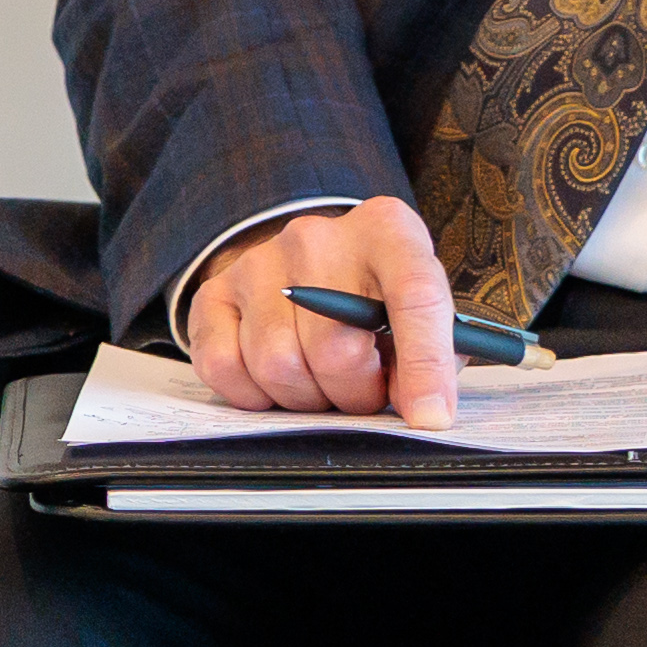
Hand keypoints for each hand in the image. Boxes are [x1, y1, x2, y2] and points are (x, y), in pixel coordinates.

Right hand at [180, 197, 469, 432]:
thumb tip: (420, 409)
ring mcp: (258, 262)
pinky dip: (253, 394)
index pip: (414, 295)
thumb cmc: (375, 298)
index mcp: (386, 230)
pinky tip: (275, 381)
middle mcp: (317, 238)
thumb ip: (433, 355)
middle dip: (355, 393)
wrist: (308, 265)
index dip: (424, 364)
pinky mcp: (213, 292)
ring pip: (277, 365)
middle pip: (335, 347)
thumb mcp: (420, 312)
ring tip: (322, 383)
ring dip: (306, 397)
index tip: (430, 416)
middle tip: (363, 393)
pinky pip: (223, 367)